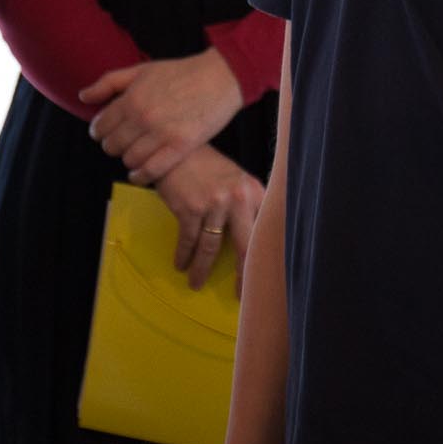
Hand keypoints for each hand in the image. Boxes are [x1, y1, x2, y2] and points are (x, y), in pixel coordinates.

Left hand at [79, 51, 244, 183]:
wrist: (220, 77)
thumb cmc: (181, 72)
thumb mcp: (141, 70)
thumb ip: (109, 82)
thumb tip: (83, 96)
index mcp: (131, 98)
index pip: (101, 126)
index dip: (100, 131)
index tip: (106, 132)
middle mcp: (142, 117)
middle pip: (112, 145)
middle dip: (114, 145)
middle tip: (123, 142)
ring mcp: (161, 134)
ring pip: (129, 160)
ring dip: (129, 159)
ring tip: (136, 153)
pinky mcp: (180, 147)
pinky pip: (150, 171)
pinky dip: (140, 176)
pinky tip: (139, 173)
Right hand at [150, 147, 263, 289]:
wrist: (176, 147)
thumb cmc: (206, 166)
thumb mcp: (235, 181)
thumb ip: (246, 206)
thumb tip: (252, 243)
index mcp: (255, 192)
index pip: (265, 232)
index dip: (266, 259)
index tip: (264, 278)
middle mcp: (239, 198)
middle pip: (246, 247)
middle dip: (244, 276)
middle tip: (242, 296)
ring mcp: (215, 204)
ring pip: (211, 248)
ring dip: (201, 269)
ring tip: (196, 283)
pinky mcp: (191, 208)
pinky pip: (189, 241)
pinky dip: (184, 256)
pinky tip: (181, 265)